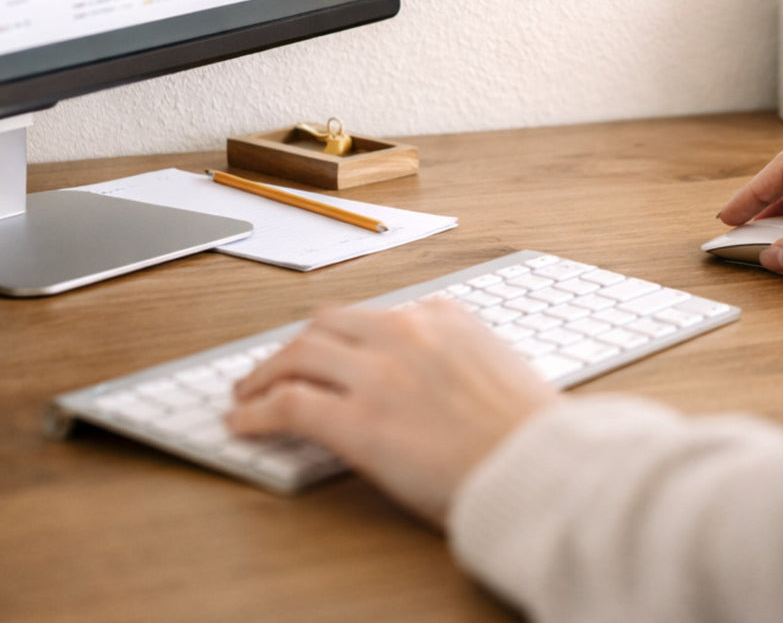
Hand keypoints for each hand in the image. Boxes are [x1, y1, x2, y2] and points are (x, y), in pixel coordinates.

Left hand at [227, 299, 555, 526]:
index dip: (344, 338)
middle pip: (328, 323)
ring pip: (299, 353)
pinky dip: (258, 410)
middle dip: (298, 344)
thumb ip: (457, 357)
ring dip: (267, 372)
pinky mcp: (357, 422)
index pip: (375, 316)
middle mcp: (406, 331)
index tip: (332, 352)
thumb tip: (429, 378)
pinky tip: (244, 422)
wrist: (538, 466)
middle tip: (280, 365)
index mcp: (444, 315)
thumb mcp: (498, 367)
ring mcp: (378, 373)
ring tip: (249, 391)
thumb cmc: (529, 431)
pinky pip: (290, 406)